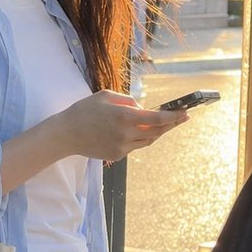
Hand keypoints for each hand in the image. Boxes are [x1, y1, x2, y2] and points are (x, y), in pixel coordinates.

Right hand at [58, 90, 187, 162]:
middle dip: (171, 125)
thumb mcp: (106, 95)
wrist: (66, 134)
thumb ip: (128, 100)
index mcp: (124, 116)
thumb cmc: (84, 110)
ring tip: (163, 124)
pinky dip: (140, 138)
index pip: (156, 119)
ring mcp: (122, 147)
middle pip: (157, 132)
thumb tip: (142, 108)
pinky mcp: (117, 155)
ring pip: (148, 141)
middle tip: (181, 118)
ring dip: (157, 132)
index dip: (173, 117)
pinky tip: (139, 131)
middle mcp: (125, 134)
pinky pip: (135, 146)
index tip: (185, 113)